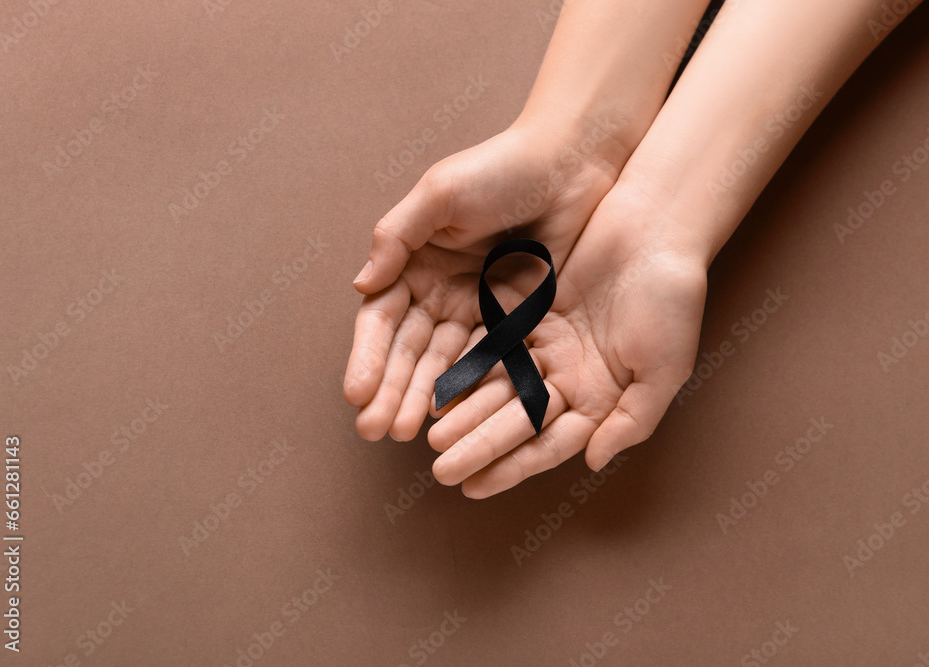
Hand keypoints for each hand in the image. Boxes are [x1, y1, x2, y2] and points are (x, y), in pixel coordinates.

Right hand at [344, 119, 626, 441]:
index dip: (368, 357)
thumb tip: (360, 285)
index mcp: (414, 262)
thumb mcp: (440, 194)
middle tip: (377, 430)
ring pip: (447, 365)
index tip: (356, 395)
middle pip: (410, 351)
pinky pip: (493, 361)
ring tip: (409, 435)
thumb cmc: (501, 168)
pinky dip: (474, 391)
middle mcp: (442, 291)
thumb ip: (397, 236)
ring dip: (425, 400)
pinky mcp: (519, 321)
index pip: (383, 319)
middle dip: (391, 391)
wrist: (572, 163)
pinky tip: (458, 419)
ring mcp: (480, 310)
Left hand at [427, 182, 709, 497]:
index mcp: (603, 399)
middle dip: (479, 444)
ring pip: (500, 385)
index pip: (550, 444)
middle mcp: (572, 378)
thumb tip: (591, 462)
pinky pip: (495, 343)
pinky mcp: (533, 313)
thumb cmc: (673, 300)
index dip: (512, 468)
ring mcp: (550, 345)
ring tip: (432, 435)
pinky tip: (442, 384)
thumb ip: (632, 421)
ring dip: (468, 410)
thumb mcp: (665, 369)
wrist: (658, 226)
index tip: (472, 488)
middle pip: (517, 420)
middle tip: (439, 468)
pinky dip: (471, 364)